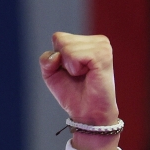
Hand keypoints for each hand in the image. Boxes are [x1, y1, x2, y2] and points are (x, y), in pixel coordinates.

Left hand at [40, 32, 119, 149]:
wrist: (87, 112)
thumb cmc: (72, 93)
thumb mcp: (51, 74)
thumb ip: (46, 60)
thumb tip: (56, 55)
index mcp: (87, 42)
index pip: (58, 37)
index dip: (56, 58)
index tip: (68, 71)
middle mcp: (97, 41)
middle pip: (61, 39)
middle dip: (61, 62)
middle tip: (76, 75)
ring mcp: (102, 46)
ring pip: (67, 47)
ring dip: (69, 67)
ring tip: (83, 75)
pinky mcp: (103, 55)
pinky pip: (75, 55)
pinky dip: (74, 69)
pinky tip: (87, 74)